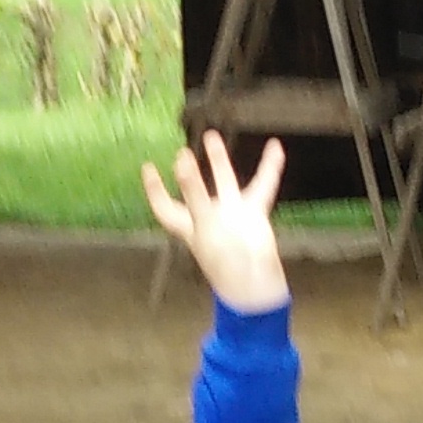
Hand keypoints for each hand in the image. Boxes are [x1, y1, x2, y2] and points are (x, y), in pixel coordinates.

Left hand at [139, 130, 288, 312]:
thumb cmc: (225, 267)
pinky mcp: (254, 214)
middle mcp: (209, 218)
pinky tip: (274, 147)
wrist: (255, 286)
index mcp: (190, 229)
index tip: (147, 168)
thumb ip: (194, 194)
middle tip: (181, 153)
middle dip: (187, 174)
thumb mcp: (203, 227)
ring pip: (224, 182)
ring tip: (211, 137)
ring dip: (219, 160)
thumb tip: (182, 161)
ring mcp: (232, 215)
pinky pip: (262, 185)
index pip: (165, 208)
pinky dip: (270, 166)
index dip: (154, 190)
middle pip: (194, 192)